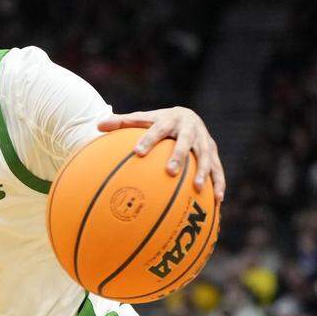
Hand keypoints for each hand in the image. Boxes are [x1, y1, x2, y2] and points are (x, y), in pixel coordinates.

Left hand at [98, 106, 225, 200]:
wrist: (187, 115)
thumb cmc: (157, 122)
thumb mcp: (142, 119)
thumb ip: (121, 123)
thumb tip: (97, 126)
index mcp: (169, 120)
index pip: (157, 129)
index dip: (148, 140)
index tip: (137, 152)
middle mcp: (190, 129)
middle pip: (185, 142)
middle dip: (178, 156)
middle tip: (170, 172)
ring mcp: (204, 141)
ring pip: (206, 156)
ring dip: (203, 171)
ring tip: (196, 187)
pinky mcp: (214, 152)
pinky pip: (218, 168)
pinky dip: (219, 182)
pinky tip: (218, 200)